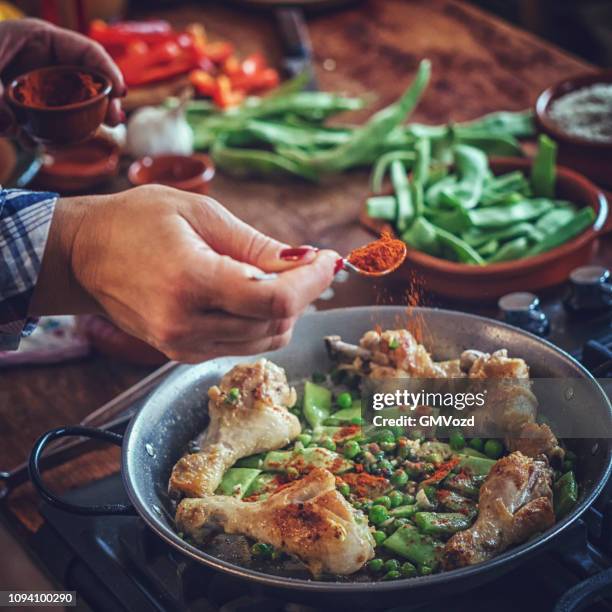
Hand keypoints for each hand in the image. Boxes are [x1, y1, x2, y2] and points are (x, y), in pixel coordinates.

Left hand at [0, 18, 124, 131]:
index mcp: (36, 39)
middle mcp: (43, 58)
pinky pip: (54, 115)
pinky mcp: (32, 101)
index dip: (107, 71)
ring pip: (73, 100)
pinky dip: (52, 131)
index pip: (85, 50)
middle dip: (103, 100)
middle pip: (87, 76)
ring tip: (81, 137)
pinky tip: (40, 143)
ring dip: (80, 120)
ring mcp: (39, 80)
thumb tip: (14, 127)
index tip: (119, 93)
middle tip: (113, 121)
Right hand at [30, 185, 337, 362]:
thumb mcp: (201, 214)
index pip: (274, 299)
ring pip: (265, 339)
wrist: (84, 256)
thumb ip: (256, 245)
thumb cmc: (137, 222)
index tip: (329, 261)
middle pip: (276, 323)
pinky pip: (243, 344)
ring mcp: (183, 345)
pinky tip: (250, 294)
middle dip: (303, 293)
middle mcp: (186, 325)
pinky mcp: (183, 354)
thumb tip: (306, 261)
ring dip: (283, 309)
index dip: (312, 283)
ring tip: (273, 275)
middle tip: (303, 263)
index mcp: (190, 281)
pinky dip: (259, 322)